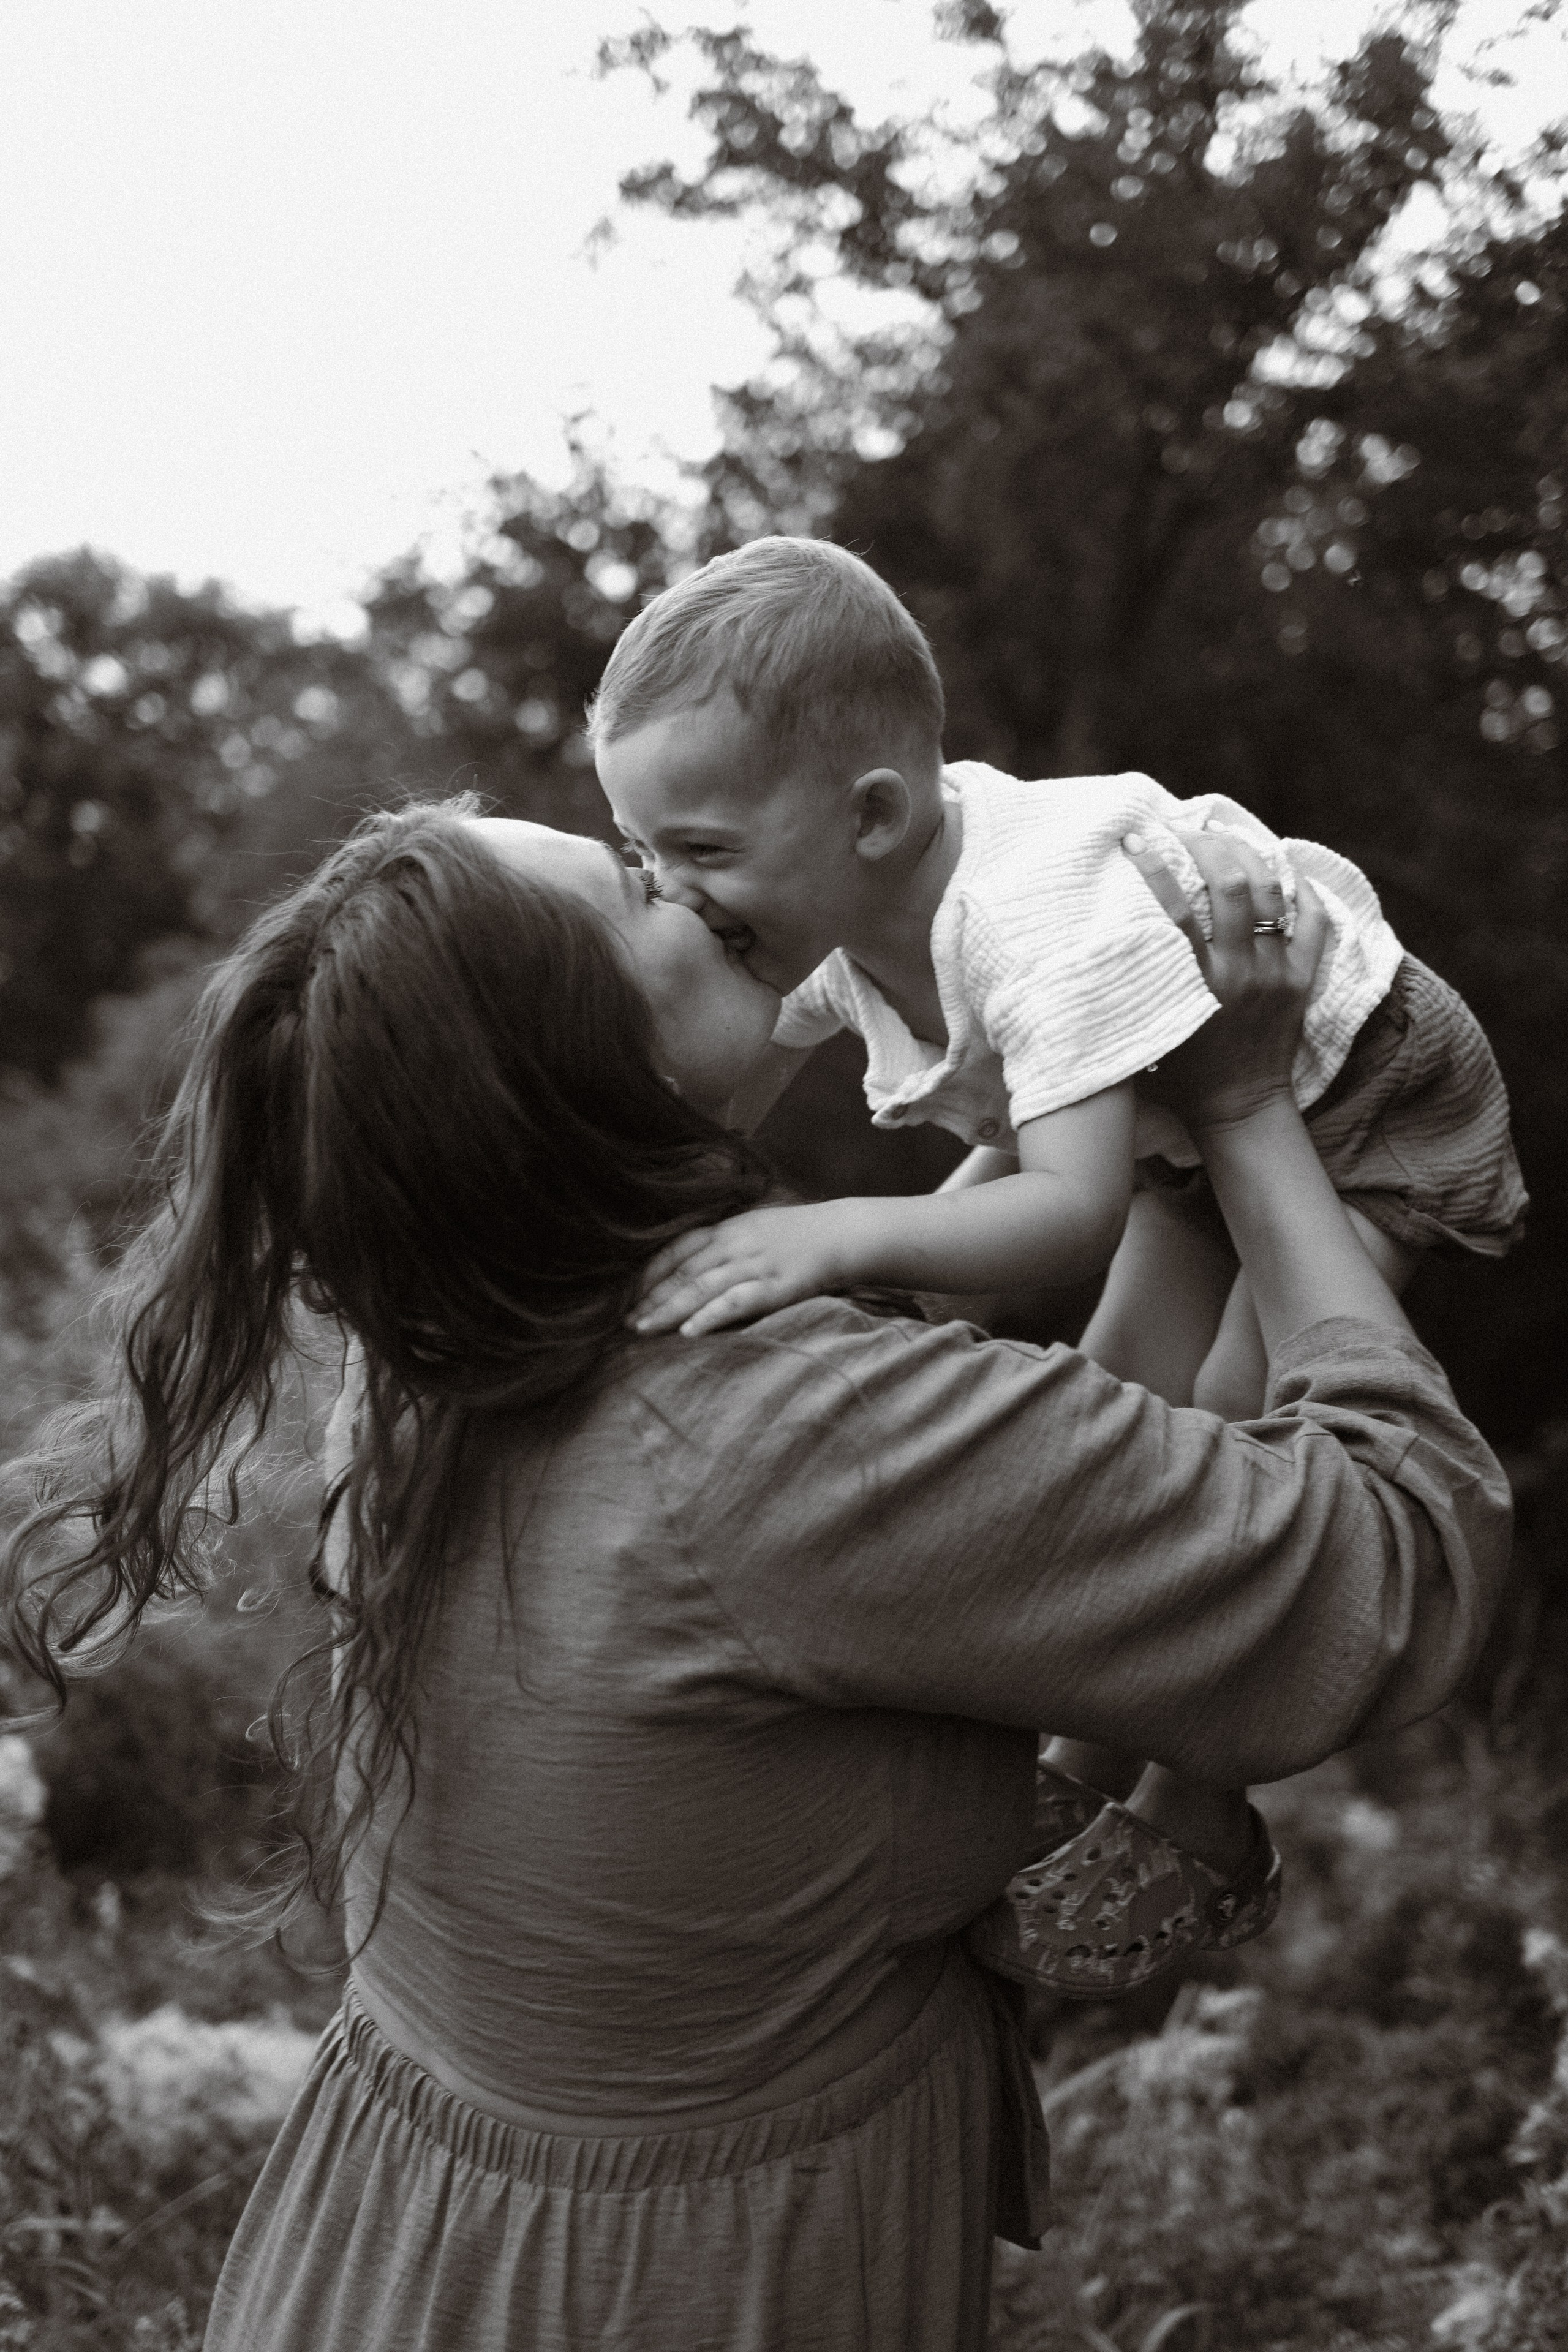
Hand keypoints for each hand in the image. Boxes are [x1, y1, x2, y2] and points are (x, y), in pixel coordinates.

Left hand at [632, 1200, 864, 1336]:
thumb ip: (725, 1245)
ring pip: (702, 1286)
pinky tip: (690, 1331)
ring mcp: (755, 1264)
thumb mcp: (756, 1228)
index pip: (677, 1249)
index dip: (649, 1272)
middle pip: (684, 1271)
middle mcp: (736, 1243)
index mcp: (728, 1228)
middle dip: (652, 1297)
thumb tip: (691, 1268)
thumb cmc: (798, 1235)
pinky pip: (737, 1301)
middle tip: (626, 1321)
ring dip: (669, 1308)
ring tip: (644, 1329)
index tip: (627, 1295)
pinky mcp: (776, 1286)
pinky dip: (711, 1315)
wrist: (843, 1234)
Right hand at [1122, 829, 1329, 1134]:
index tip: (1137, 838)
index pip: (1173, 910)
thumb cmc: (1180, 1076)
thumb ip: (1132, 986)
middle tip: (1188, 830)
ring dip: (1250, 857)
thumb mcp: (1145, 1028)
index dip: (1154, 866)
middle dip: (1207, 846)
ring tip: (1229, 838)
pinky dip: (1304, 892)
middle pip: (1230, 885)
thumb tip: (1100, 938)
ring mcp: (1276, 974)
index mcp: (1194, 985)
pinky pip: (1315, 923)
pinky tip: (1287, 870)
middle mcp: (1238, 972)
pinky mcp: (1302, 981)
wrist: (1239, 1112)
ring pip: (1272, 894)